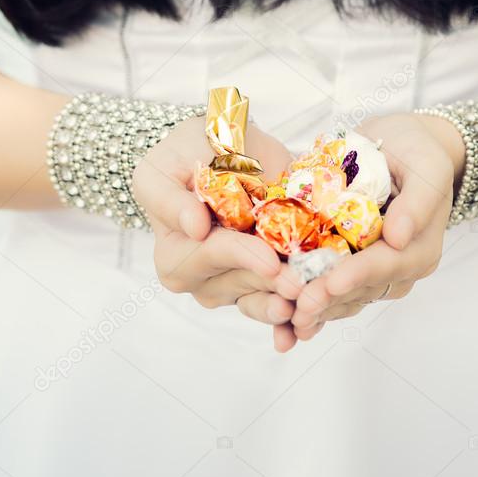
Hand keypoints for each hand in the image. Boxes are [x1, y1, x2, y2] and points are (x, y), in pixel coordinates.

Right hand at [133, 116, 296, 331]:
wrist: (224, 148)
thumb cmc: (189, 153)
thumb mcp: (165, 164)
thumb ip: (170, 197)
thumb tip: (193, 228)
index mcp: (173, 251)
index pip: (209, 256)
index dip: (241, 258)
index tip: (268, 260)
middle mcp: (198, 277)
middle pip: (239, 283)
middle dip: (272, 283)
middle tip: (303, 284)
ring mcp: (228, 286)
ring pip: (258, 299)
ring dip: (285, 302)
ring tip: (312, 302)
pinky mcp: (256, 286)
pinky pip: (272, 310)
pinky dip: (290, 321)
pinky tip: (305, 328)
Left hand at [285, 113, 458, 341]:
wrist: (403, 144)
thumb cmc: (417, 152)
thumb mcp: (426, 167)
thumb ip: (418, 201)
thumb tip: (400, 237)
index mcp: (419, 248)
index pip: (386, 264)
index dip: (357, 275)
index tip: (331, 283)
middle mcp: (399, 268)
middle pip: (361, 289)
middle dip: (329, 298)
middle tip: (299, 307)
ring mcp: (374, 271)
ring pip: (344, 297)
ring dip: (317, 308)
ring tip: (287, 315)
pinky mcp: (351, 266)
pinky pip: (331, 290)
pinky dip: (310, 301)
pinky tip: (285, 314)